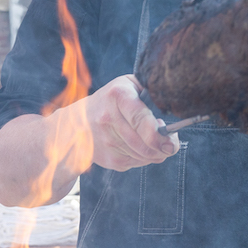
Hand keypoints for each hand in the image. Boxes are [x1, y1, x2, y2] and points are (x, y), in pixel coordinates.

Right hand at [56, 74, 178, 172]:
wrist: (76, 121)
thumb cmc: (111, 100)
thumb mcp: (128, 85)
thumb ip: (151, 94)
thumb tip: (169, 119)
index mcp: (117, 96)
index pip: (140, 119)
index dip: (157, 134)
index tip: (170, 141)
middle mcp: (108, 118)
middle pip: (145, 144)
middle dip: (164, 147)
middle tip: (169, 142)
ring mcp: (106, 141)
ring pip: (144, 156)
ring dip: (155, 152)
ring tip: (150, 139)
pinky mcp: (107, 159)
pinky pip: (137, 163)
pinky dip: (144, 157)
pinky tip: (138, 145)